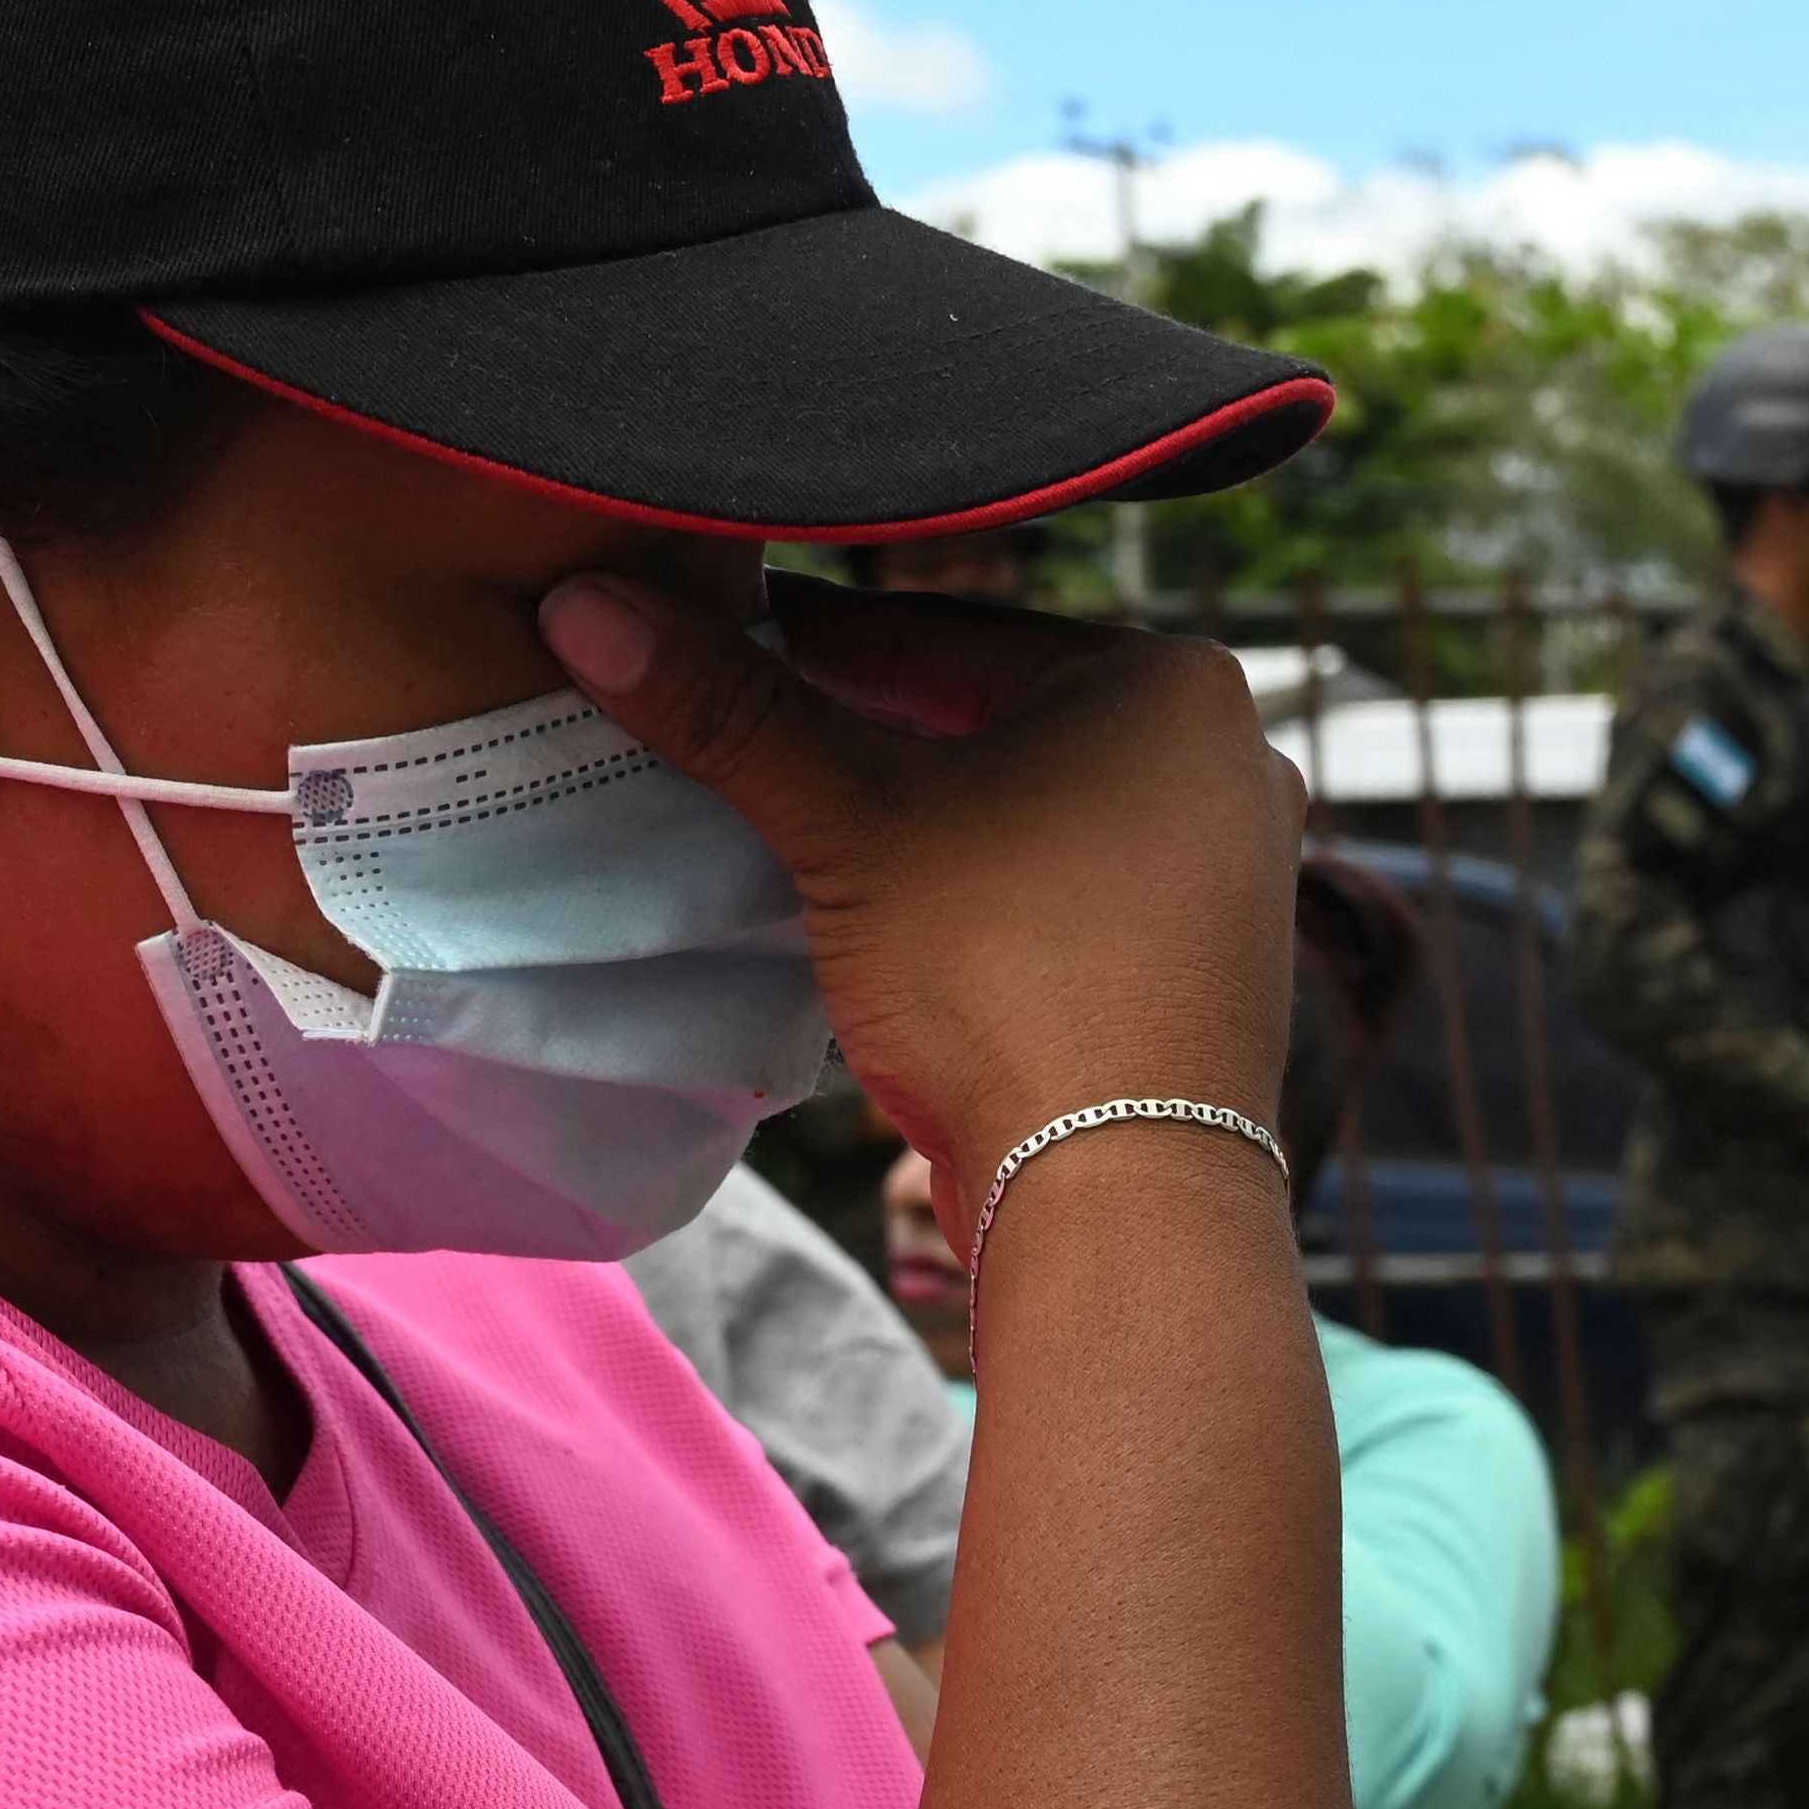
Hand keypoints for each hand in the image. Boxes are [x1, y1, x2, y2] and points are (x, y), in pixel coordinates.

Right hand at [546, 578, 1293, 1250]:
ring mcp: (1218, 868)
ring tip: (789, 819)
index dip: (801, 638)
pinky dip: (969, 884)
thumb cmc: (1006, 984)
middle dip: (856, 731)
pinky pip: (1055, 885)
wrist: (1116, 1201)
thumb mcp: (849, 826)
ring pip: (1019, 808)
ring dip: (910, 813)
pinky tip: (882, 907)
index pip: (941, 631)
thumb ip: (728, 712)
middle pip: (984, 718)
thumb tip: (588, 608)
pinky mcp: (1192, 962)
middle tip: (730, 731)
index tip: (700, 636)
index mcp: (1169, 679)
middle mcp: (1219, 756)